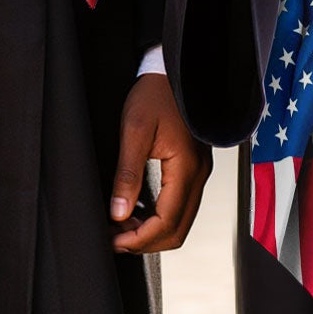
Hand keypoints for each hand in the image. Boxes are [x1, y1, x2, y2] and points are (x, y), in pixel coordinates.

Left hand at [109, 73, 210, 253]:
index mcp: (186, 168)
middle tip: (115, 239)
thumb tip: (118, 213)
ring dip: (152, 231)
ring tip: (121, 226)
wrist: (172, 72)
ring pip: (180, 221)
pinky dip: (160, 217)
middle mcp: (198, 175)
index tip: (114, 241)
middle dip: (146, 241)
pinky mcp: (193, 169)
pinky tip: (138, 212)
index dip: (139, 239)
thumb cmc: (154, 95)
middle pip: (177, 230)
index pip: (167, 222)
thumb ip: (127, 174)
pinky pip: (181, 206)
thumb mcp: (133, 131)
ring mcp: (199, 173)